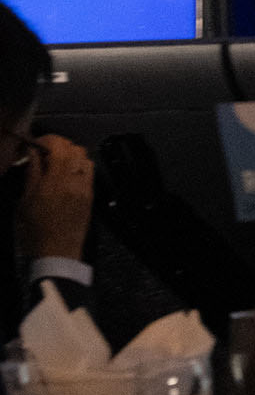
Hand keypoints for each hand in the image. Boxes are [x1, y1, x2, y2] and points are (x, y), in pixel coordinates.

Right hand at [17, 135, 93, 262]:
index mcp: (54, 180)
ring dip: (70, 153)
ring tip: (55, 163)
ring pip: (83, 156)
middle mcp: (73, 179)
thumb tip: (32, 153)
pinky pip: (88, 169)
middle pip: (72, 147)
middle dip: (57, 144)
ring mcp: (84, 186)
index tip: (35, 143)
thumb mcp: (25, 202)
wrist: (57, 254)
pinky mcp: (90, 194)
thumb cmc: (35, 232)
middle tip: (44, 153)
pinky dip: (78, 165)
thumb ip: (31, 174)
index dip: (46, 139)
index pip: (57, 145)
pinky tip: (67, 174)